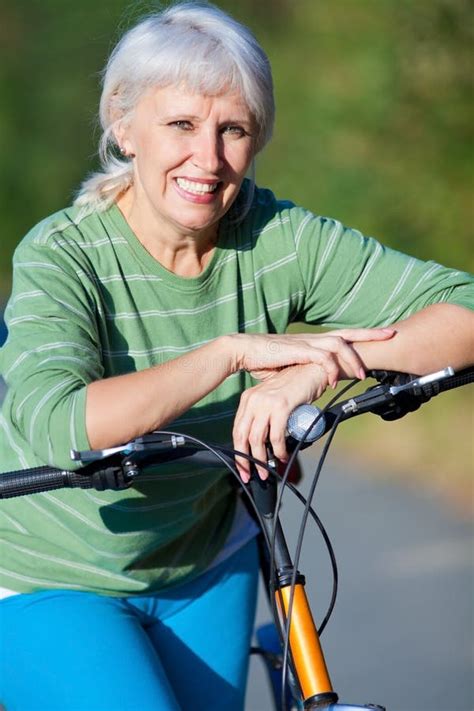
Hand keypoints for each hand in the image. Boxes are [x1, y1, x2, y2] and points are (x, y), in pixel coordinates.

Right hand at [231, 328, 394, 387]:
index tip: (383, 335)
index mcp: (313, 342)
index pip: (343, 335)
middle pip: (348, 332)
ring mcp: (306, 342)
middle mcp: (313, 339)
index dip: (364, 335)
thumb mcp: (289, 368)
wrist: (242, 351)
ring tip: (362, 375)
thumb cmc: (263, 360)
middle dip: (371, 334)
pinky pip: (321, 357)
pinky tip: (334, 380)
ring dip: (353, 360)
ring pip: (339, 344)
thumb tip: (312, 386)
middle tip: (391, 335)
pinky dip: (331, 368)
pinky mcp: (297, 350)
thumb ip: (304, 373)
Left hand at [232, 363, 329, 481]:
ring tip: (268, 470)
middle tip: (253, 475)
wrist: (311, 370)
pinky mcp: (281, 405)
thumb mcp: (273, 401)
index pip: (237, 430)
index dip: (239, 453)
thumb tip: (264, 445)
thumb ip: (266, 417)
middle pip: (243, 437)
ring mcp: (266, 402)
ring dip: (262, 459)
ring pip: (257, 438)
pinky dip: (279, 449)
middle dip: (246, 460)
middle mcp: (253, 400)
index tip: (244, 469)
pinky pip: (276, 435)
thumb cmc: (295, 388)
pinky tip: (282, 456)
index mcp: (248, 399)